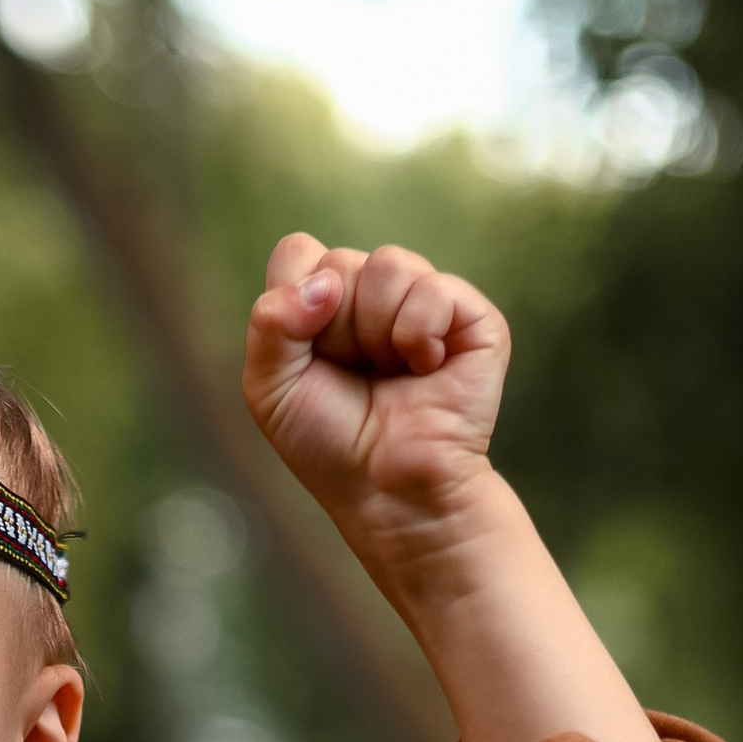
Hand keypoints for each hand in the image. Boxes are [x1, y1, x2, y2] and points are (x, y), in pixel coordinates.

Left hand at [242, 235, 509, 561]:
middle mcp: (375, 293)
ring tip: (391, 372)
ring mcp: (426, 300)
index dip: (295, 301)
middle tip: (355, 375)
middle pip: (338, 262)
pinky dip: (417, 336)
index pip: (299, 252)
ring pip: (389, 264)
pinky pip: (433, 289)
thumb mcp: (269, 387)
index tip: (307, 355)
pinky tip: (425, 370)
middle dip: (334, 330)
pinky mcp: (472, 317)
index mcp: (324, 301)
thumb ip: (270, 323)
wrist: (387, 489)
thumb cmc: (328, 443)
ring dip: (376, 333)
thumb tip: (326, 282)